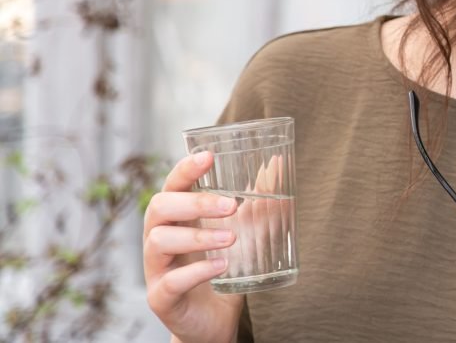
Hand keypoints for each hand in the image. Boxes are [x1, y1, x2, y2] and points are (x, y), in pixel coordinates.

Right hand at [143, 152, 244, 342]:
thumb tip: (277, 166)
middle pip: (160, 207)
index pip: (172, 185)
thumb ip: (257, 202)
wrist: (214, 321)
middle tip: (232, 206)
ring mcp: (156, 269)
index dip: (185, 168)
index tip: (209, 156)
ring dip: (198, 236)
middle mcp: (158, 237)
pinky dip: (197, 271)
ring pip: (160, 241)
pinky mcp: (161, 298)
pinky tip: (221, 266)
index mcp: (176, 217)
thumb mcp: (244, 231)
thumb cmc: (223, 267)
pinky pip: (171, 281)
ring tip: (232, 238)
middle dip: (195, 202)